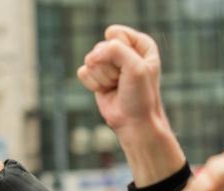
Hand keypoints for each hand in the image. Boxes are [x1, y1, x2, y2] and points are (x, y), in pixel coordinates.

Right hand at [77, 26, 183, 185]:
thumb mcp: (135, 67)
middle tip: (122, 82)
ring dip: (102, 78)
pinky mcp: (96, 76)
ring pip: (91, 60)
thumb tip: (90, 58)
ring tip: (116, 87)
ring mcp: (109, 64)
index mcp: (140, 44)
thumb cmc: (140, 96)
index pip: (116, 34)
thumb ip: (114, 49)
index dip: (121, 52)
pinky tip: (106, 91)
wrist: (134, 124)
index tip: (133, 69)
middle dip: (110, 68)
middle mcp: (124, 51)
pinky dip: (93, 84)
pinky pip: (83, 72)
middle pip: (101, 47)